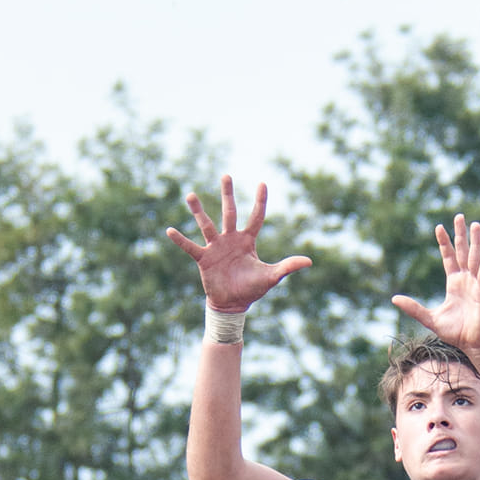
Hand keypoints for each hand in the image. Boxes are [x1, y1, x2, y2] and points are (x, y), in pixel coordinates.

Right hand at [166, 176, 310, 312]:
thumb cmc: (252, 289)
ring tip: (190, 195)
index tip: (262, 183)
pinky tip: (169, 230)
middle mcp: (230, 239)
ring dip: (198, 211)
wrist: (233, 304)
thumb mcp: (271, 277)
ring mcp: (216, 247)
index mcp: (247, 241)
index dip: (260, 201)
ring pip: (207, 225)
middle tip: (226, 175)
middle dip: (228, 194)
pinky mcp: (204, 259)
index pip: (256, 217)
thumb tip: (309, 261)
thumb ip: (288, 267)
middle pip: (229, 212)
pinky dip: (180, 240)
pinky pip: (190, 247)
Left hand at [391, 215, 479, 355]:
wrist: (472, 344)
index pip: (448, 258)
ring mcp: (476, 284)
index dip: (444, 243)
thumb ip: (413, 307)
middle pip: (462, 252)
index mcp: (454, 283)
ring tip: (475, 224)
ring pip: (475, 258)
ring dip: (475, 241)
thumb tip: (393, 298)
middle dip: (460, 234)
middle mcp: (466, 280)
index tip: (439, 227)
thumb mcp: (430, 318)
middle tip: (459, 216)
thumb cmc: (455, 332)